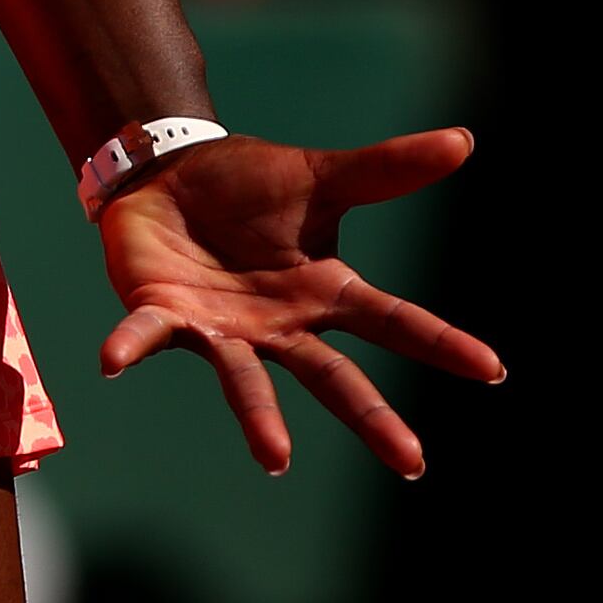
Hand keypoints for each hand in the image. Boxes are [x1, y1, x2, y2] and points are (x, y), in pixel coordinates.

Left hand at [96, 127, 502, 478]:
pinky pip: (147, 336)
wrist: (169, 173)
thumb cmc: (247, 187)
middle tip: (412, 462)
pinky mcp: (164, 315)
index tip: (492, 368)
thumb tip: (465, 140)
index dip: (440, 343)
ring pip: (247, 380)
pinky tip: (111, 362)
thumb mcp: (321, 176)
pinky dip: (130, 347)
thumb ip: (386, 169)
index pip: (394, 320)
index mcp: (325, 292)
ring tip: (276, 458)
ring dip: (259, 418)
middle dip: (371, 419)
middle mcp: (281, 325)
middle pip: (334, 377)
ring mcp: (223, 329)